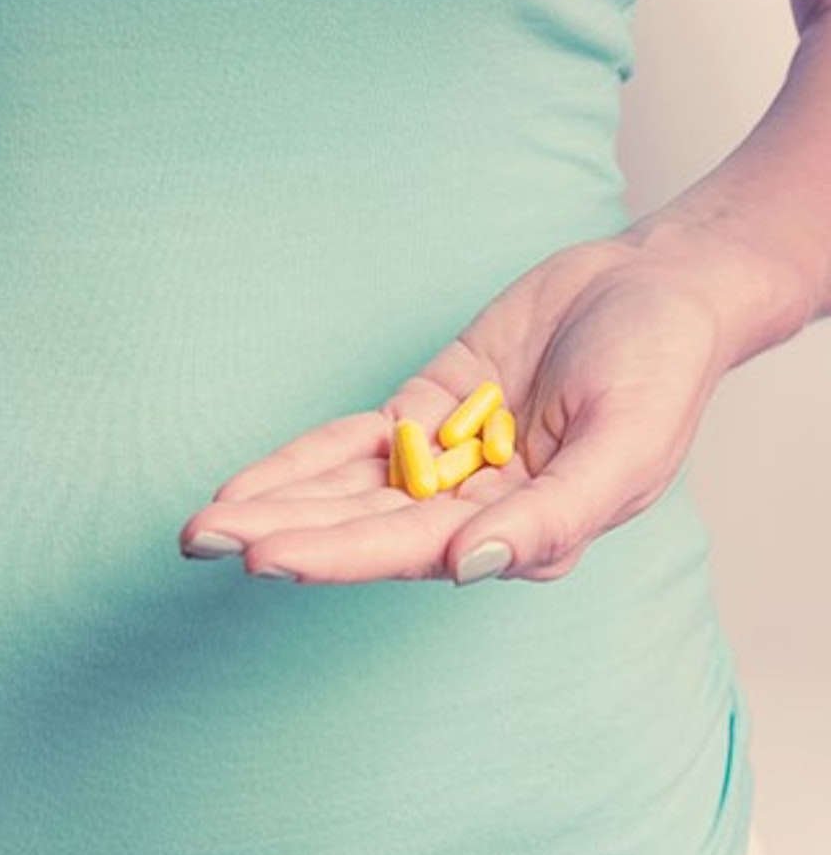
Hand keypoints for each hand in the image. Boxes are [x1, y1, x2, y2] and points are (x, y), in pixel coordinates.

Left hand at [181, 236, 731, 583]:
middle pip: (358, 527)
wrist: (654, 289)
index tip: (265, 556)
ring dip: (274, 504)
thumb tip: (468, 566)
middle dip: (279, 534)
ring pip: (343, 491)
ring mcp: (442, 465)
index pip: (410, 550)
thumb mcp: (623, 445)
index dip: (335, 554)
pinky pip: (352, 444)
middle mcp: (472, 511)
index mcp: (523, 534)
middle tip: (197, 541)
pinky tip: (245, 486)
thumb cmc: (658, 369)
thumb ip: (552, 517)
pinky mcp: (423, 416)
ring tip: (200, 525)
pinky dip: (300, 462)